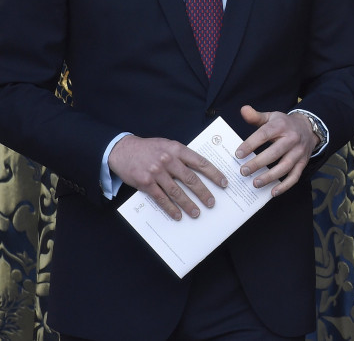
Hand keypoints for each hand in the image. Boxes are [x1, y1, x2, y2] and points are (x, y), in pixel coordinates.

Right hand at [108, 135, 227, 220]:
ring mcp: (157, 172)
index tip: (223, 183)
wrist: (123, 150)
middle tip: (212, 203)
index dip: (214, 174)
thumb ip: (182, 155)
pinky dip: (171, 208)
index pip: (200, 162)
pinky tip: (178, 215)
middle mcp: (168, 160)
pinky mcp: (146, 183)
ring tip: (196, 213)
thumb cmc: (149, 148)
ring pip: (177, 191)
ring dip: (188, 204)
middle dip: (203, 193)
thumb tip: (200, 169)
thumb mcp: (168, 145)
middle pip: (191, 179)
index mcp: (177, 149)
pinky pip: (161, 198)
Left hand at [235, 105, 317, 196]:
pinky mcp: (303, 163)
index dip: (251, 144)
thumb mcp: (271, 116)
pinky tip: (272, 192)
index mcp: (281, 126)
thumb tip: (243, 109)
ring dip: (270, 177)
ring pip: (285, 166)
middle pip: (275, 153)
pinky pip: (295, 176)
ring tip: (255, 183)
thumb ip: (256, 116)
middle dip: (258, 163)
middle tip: (243, 171)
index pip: (265, 134)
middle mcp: (291, 139)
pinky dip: (285, 186)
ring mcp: (298, 152)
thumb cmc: (284, 124)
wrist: (308, 127)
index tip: (238, 154)